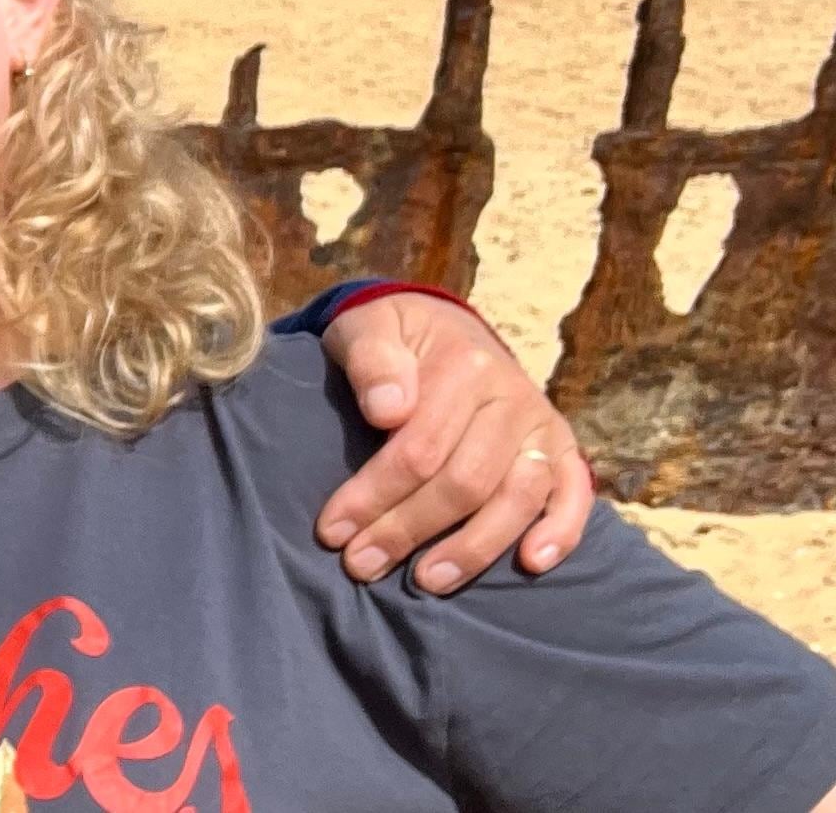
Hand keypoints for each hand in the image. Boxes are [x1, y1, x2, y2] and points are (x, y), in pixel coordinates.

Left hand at [317, 291, 592, 593]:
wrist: (442, 323)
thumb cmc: (394, 335)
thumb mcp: (367, 328)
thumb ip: (372, 360)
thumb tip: (388, 410)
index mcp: (463, 365)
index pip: (418, 447)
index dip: (373, 495)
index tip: (332, 532)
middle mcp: (512, 397)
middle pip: (464, 481)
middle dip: (408, 530)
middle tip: (361, 564)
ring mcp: (542, 427)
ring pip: (517, 497)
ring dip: (473, 548)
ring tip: (426, 581)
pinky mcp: (562, 449)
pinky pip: (574, 495)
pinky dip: (560, 532)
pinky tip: (531, 564)